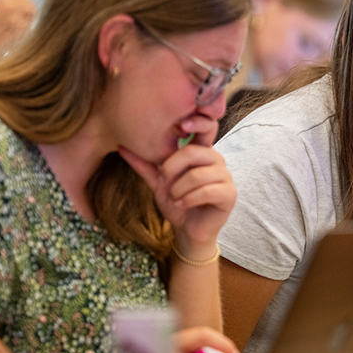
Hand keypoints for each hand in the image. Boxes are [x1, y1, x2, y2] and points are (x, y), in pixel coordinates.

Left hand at [119, 117, 235, 250]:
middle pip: (193, 152)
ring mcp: (226, 176)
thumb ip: (145, 165)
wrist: (187, 230)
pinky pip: (207, 191)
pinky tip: (183, 205)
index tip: (182, 124)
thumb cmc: (177, 202)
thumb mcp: (158, 182)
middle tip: (165, 182)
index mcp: (201, 151)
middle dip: (172, 169)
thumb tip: (122, 146)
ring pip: (198, 175)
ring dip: (179, 190)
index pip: (204, 129)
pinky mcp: (229, 194)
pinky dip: (189, 199)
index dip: (197, 122)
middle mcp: (216, 160)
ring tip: (175, 198)